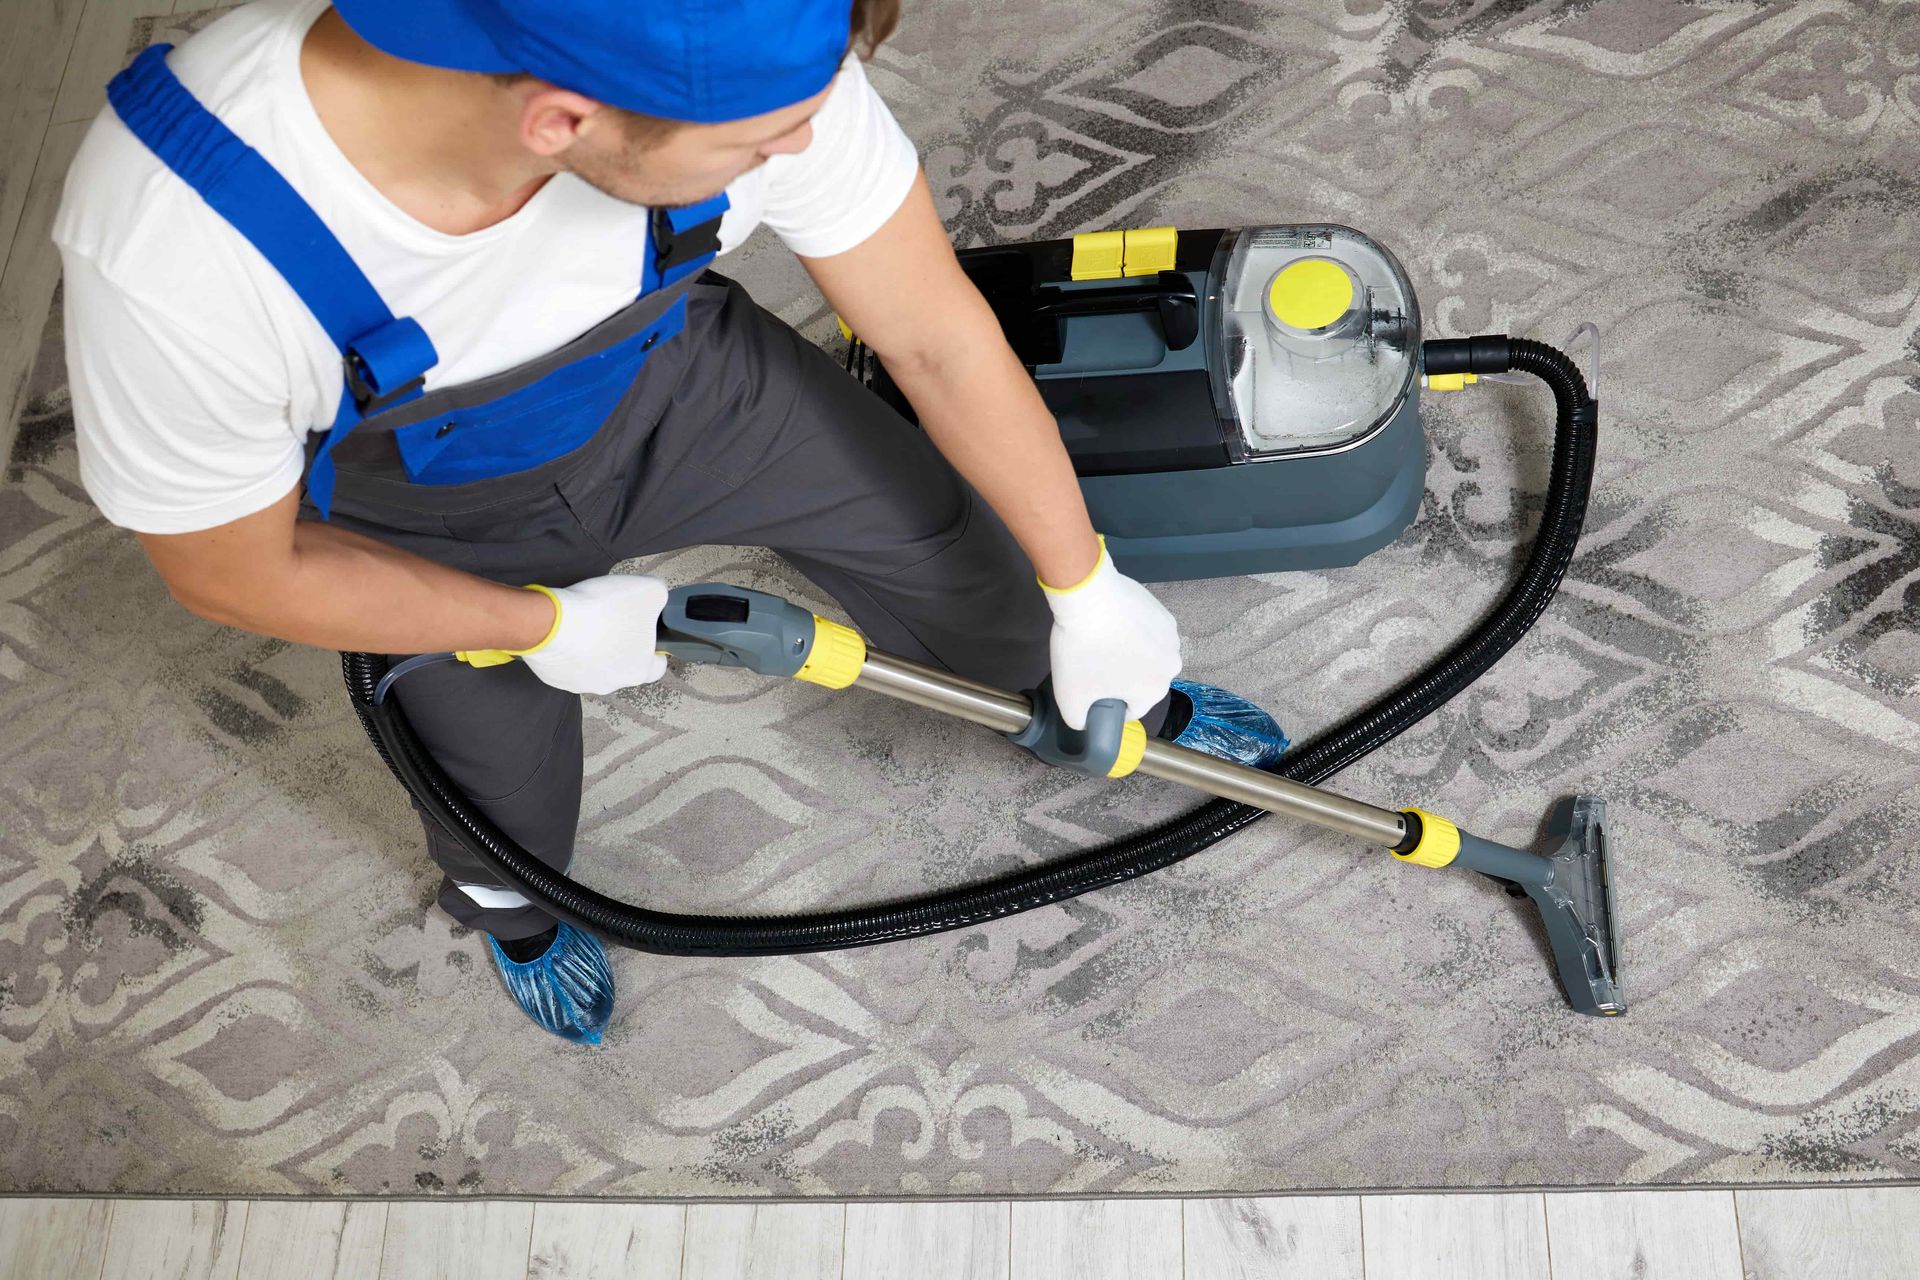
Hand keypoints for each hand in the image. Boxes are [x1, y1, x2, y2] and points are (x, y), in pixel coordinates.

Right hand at [461, 575, 669, 694]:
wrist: (552, 623)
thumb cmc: (604, 612)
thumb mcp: (649, 591)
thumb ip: (660, 596)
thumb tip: (657, 597)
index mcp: (638, 670)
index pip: (656, 666)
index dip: (654, 647)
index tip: (648, 632)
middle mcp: (611, 684)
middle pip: (622, 664)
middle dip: (619, 643)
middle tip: (612, 619)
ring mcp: (580, 684)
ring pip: (593, 665)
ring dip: (592, 647)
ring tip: (586, 622)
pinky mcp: (555, 678)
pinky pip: (567, 663)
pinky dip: (568, 649)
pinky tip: (566, 629)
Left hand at [1041, 537, 1179, 728]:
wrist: (1090, 596)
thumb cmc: (1083, 649)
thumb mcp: (1070, 696)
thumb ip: (1077, 721)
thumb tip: (1083, 723)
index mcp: (1154, 691)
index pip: (1130, 709)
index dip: (1108, 703)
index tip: (1091, 688)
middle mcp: (1171, 667)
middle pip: (1142, 682)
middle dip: (1121, 677)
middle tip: (1094, 662)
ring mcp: (1171, 638)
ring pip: (1147, 656)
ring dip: (1130, 654)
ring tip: (1104, 640)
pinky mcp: (1164, 614)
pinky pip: (1149, 632)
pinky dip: (1134, 631)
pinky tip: (1114, 623)